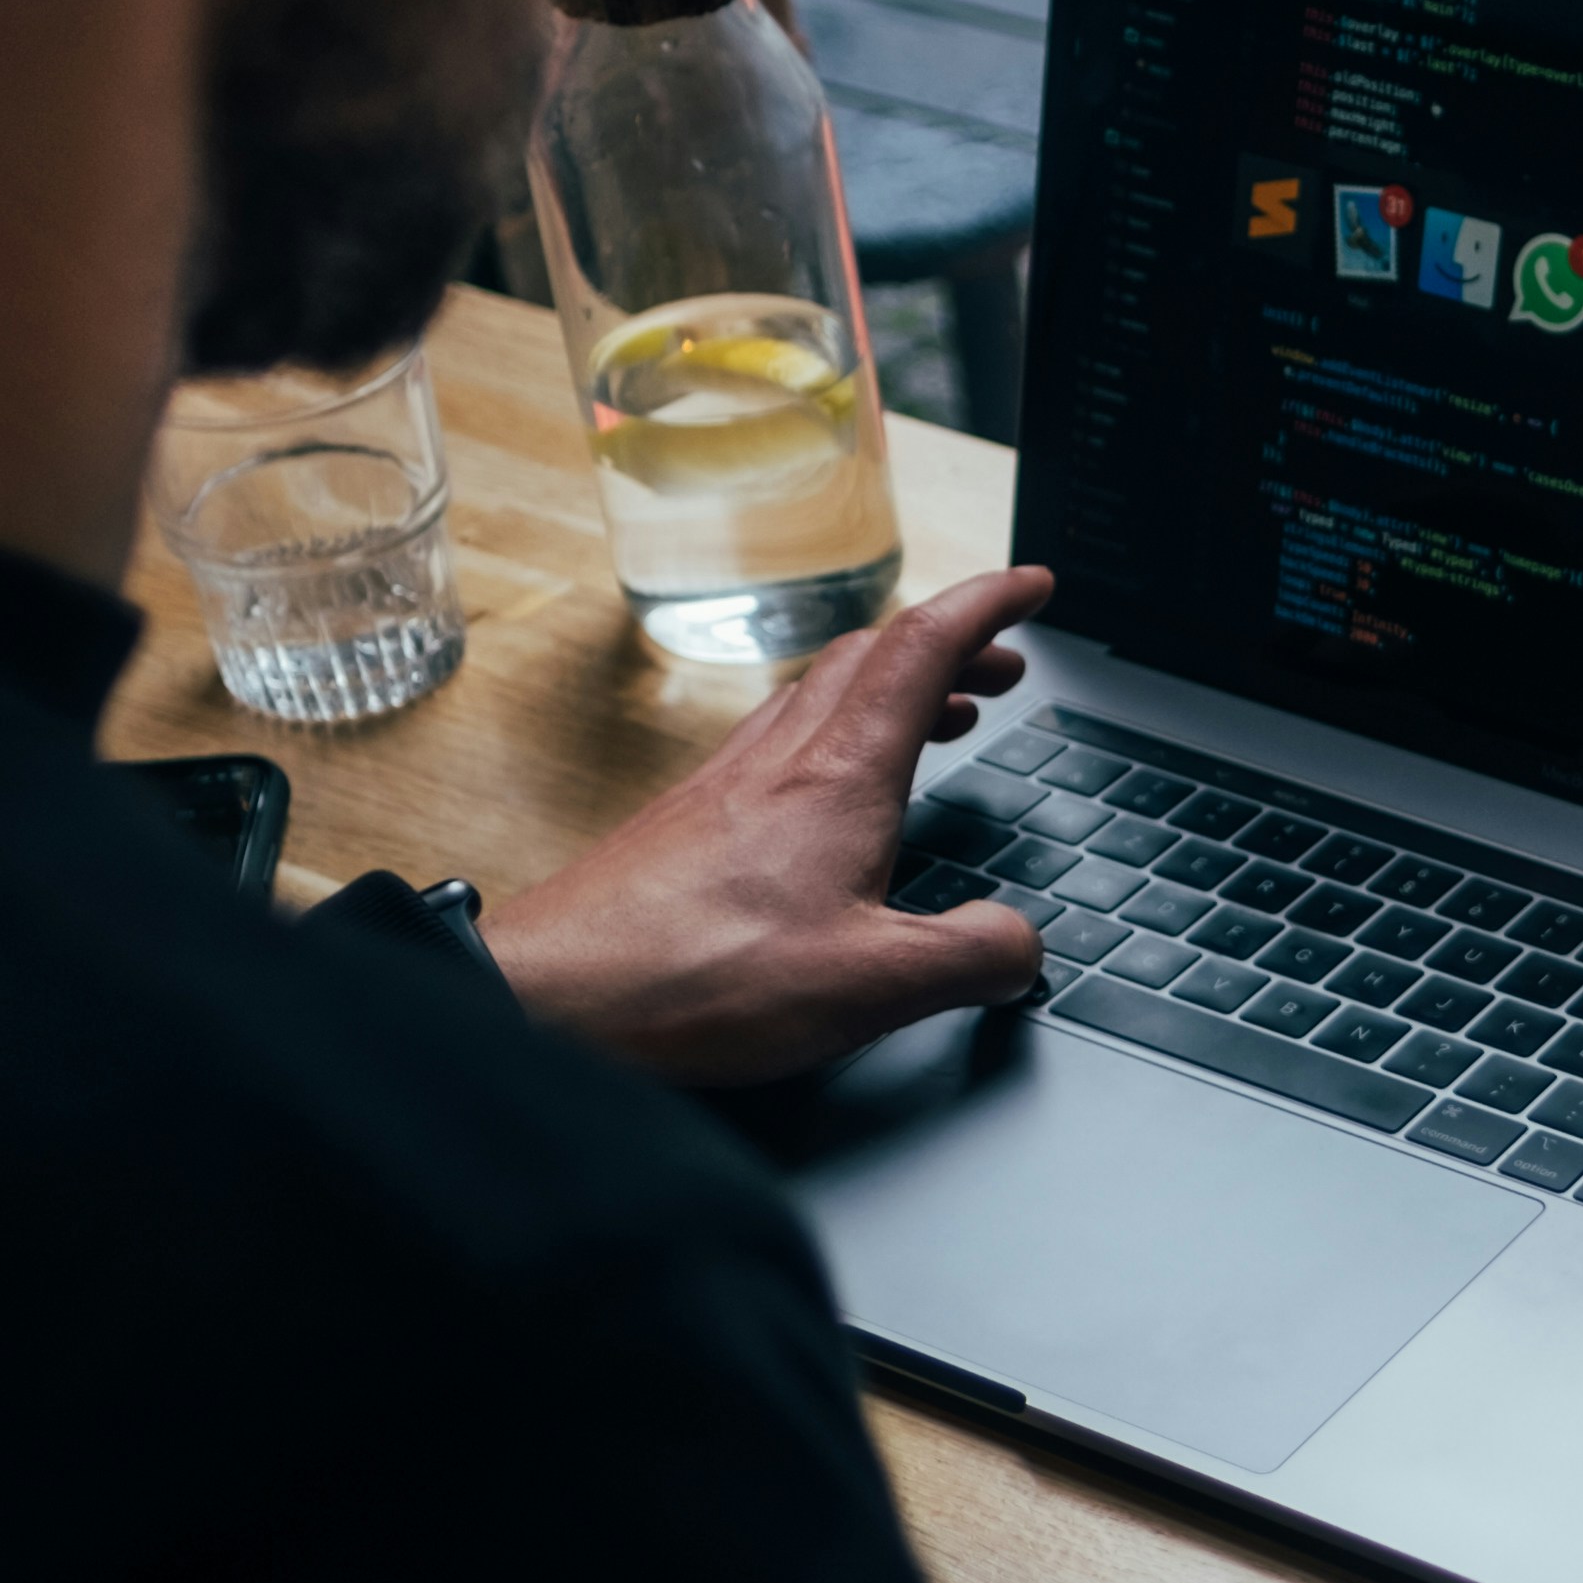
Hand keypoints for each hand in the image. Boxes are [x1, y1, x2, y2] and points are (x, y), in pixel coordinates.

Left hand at [476, 569, 1055, 1084]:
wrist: (550, 995)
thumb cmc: (693, 977)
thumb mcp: (871, 986)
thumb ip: (969, 959)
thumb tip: (1022, 947)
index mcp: (839, 777)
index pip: (925, 648)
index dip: (989, 604)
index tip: (1032, 587)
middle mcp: (781, 760)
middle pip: (874, 657)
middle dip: (951, 644)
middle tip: (1002, 662)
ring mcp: (728, 783)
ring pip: (824, 692)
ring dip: (893, 683)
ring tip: (941, 714)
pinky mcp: (691, 819)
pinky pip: (782, 738)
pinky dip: (839, 731)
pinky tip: (836, 785)